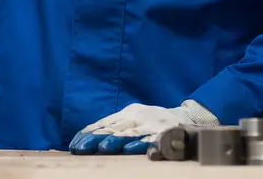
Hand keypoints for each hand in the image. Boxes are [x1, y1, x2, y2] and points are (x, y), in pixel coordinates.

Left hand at [69, 100, 218, 155]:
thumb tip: (89, 141)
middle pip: (114, 127)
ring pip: (131, 133)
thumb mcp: (134, 121)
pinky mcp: (167, 132)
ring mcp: (153, 123)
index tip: (74, 145)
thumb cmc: (154, 123)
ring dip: (116, 141)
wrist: (188, 118)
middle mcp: (139, 115)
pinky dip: (143, 144)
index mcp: (129, 112)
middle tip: (81, 149)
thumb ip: (116, 128)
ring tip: (103, 148)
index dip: (88, 133)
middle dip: (96, 138)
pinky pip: (154, 139)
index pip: (104, 122)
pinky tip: (131, 150)